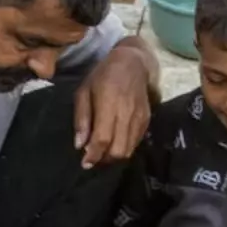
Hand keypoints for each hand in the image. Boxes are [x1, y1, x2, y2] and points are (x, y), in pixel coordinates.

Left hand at [74, 42, 153, 168]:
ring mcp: (139, 118)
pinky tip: (115, 143)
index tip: (85, 164)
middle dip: (104, 159)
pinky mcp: (146, 120)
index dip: (94, 155)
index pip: (103, 139)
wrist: (133, 63)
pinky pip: (136, 143)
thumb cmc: (103, 75)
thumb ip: (81, 118)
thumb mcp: (84, 91)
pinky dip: (124, 148)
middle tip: (94, 158)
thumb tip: (79, 145)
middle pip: (118, 150)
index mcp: (109, 104)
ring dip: (114, 157)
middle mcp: (127, 113)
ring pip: (129, 150)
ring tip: (103, 153)